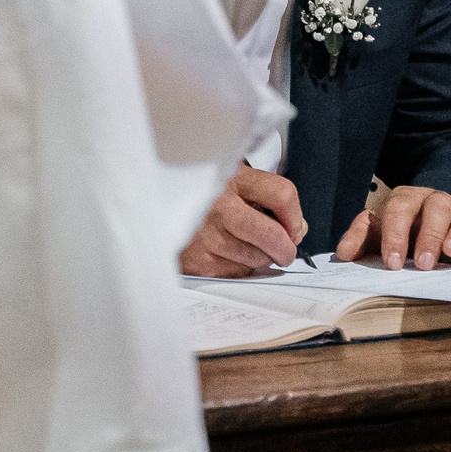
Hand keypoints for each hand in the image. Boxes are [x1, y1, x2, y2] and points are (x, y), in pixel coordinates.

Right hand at [181, 163, 307, 276]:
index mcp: (232, 178)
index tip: (295, 227)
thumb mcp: (232, 180)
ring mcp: (206, 235)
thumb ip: (267, 198)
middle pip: (272, 234)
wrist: (153, 205)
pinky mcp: (196, 261)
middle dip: (286, 248)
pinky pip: (235, 273)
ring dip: (260, 259)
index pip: (282, 194)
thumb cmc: (200, 195)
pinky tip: (227, 256)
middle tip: (286, 251)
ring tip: (247, 248)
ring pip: (256, 258)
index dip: (296, 216)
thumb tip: (297, 231)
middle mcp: (218, 205)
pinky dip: (239, 269)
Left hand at [336, 185, 450, 270]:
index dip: (395, 235)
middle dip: (429, 235)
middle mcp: (438, 204)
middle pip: (436, 207)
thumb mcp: (378, 234)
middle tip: (423, 262)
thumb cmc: (405, 232)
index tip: (392, 262)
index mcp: (408, 201)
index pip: (399, 210)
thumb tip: (343, 254)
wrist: (436, 226)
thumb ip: (361, 239)